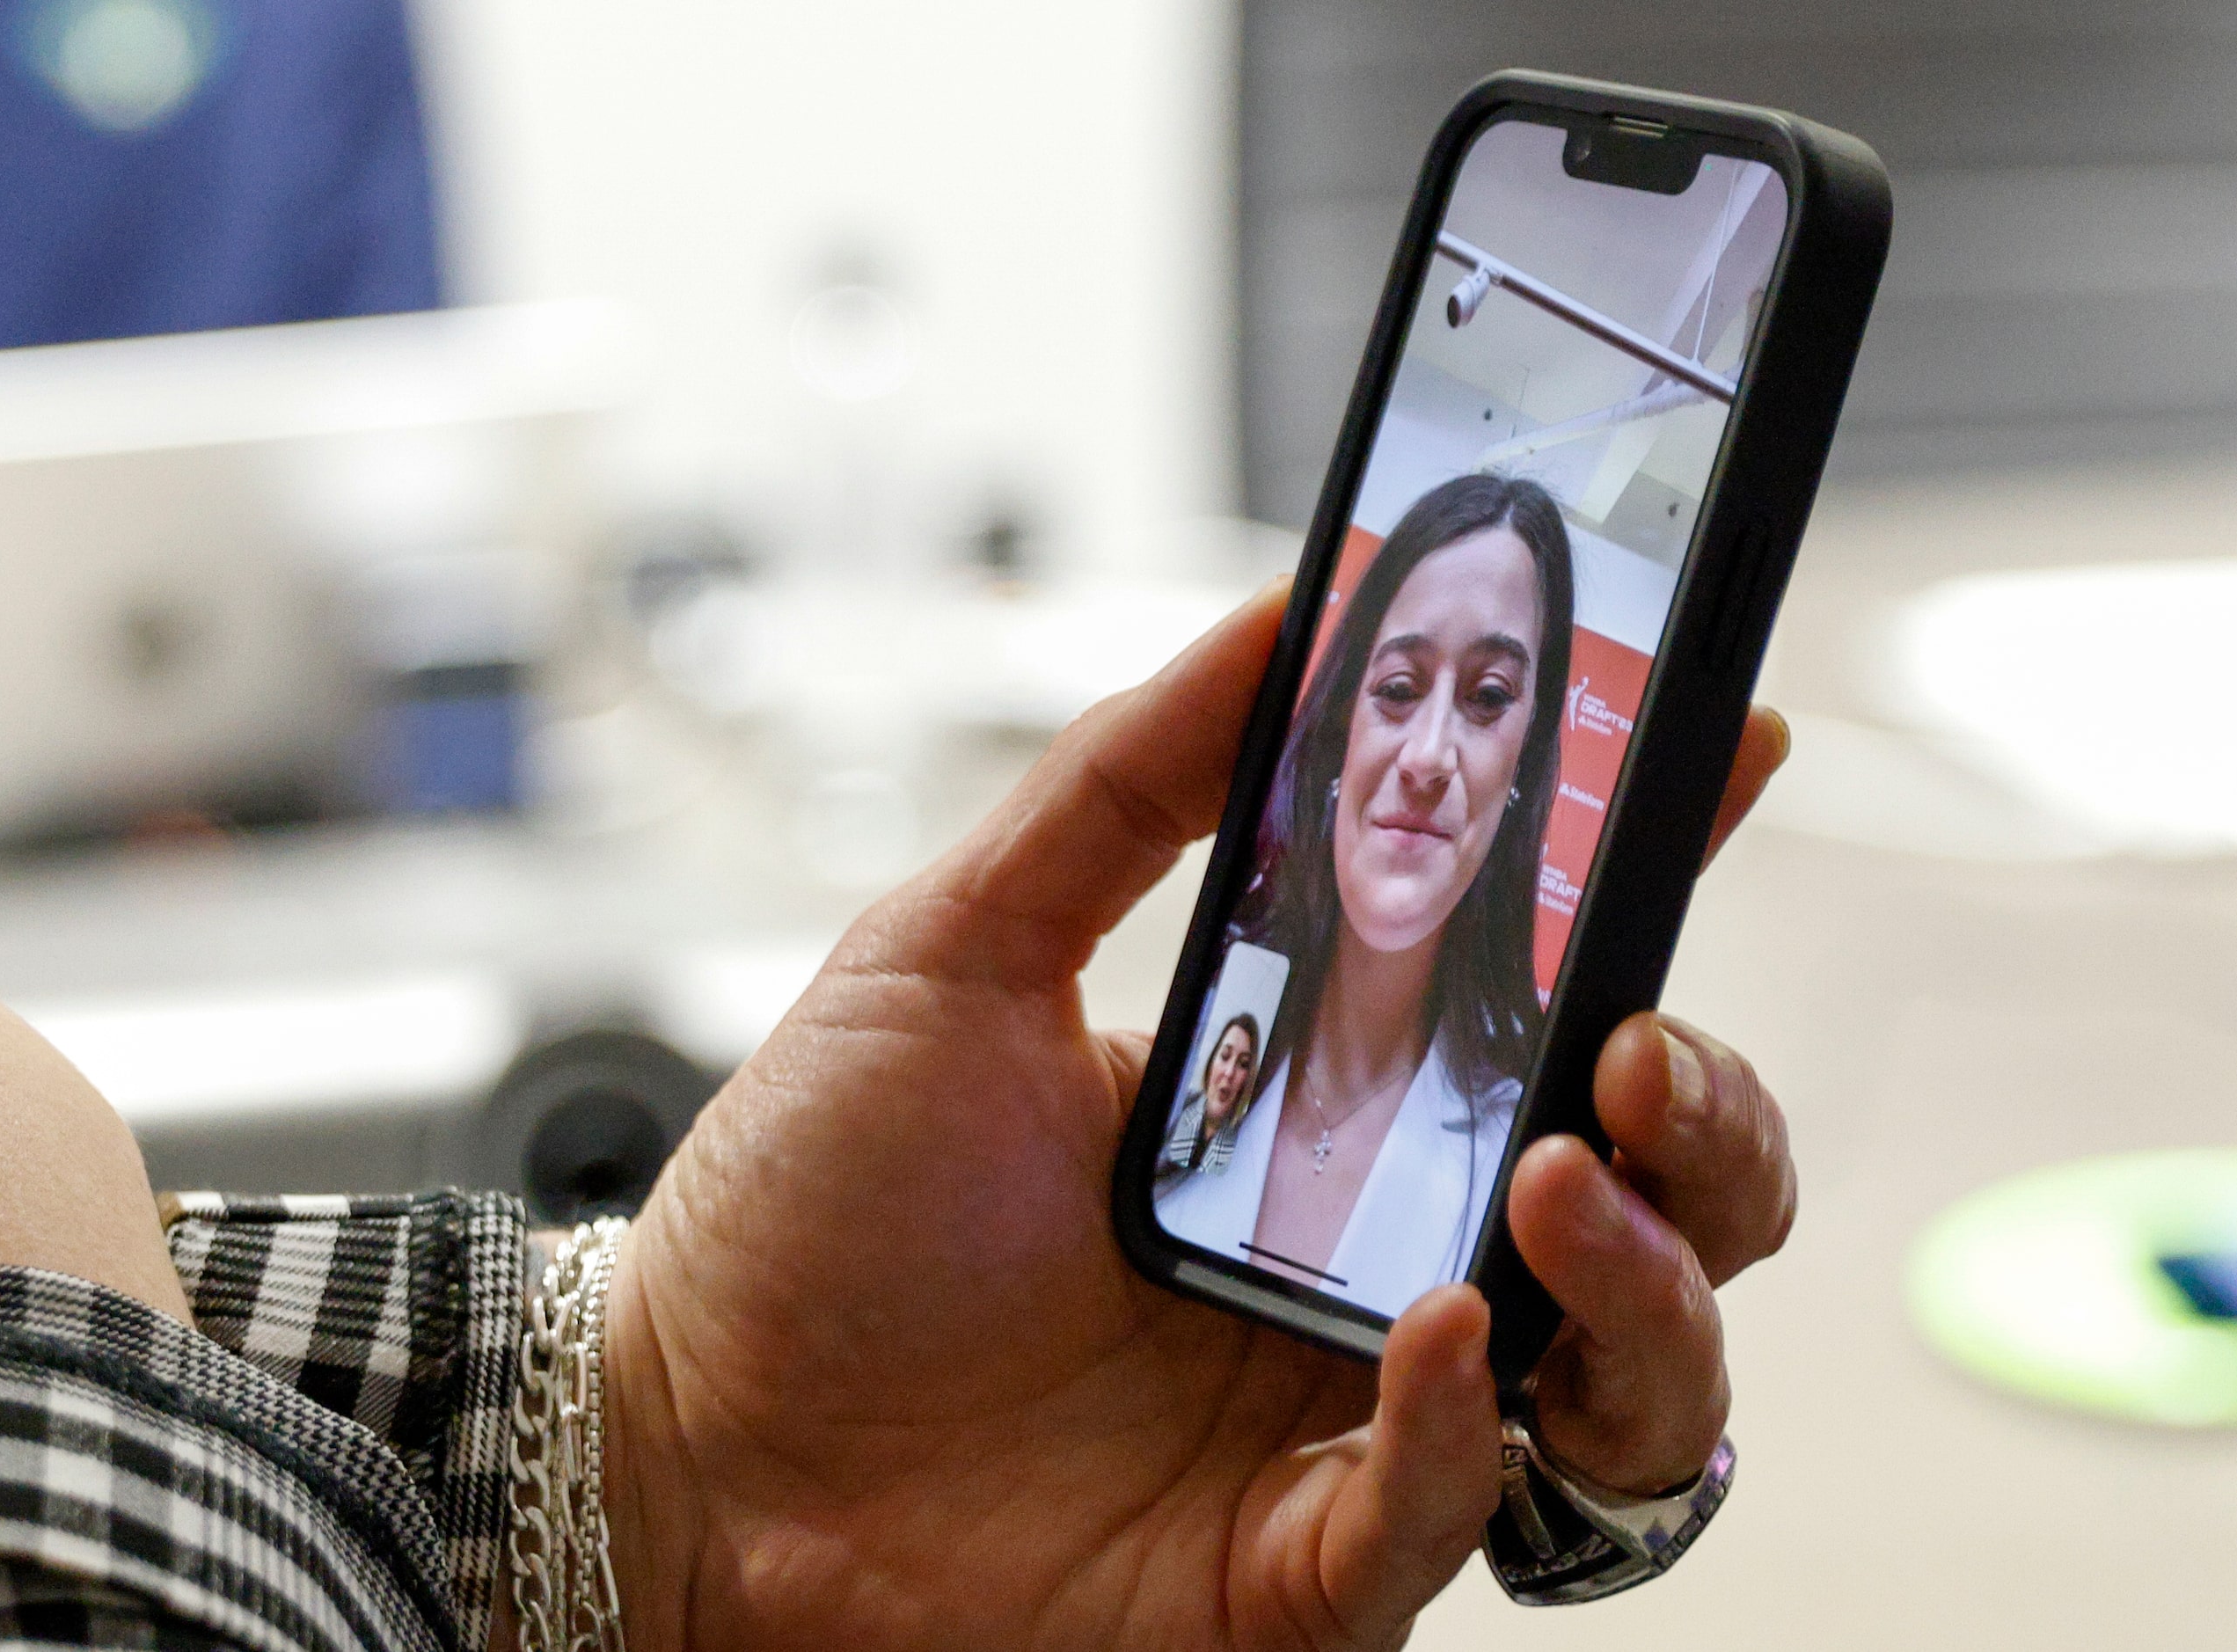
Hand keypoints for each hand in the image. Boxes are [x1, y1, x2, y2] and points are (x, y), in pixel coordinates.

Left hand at [601, 587, 1794, 1650]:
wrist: (682, 1437)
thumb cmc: (810, 1206)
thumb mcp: (953, 947)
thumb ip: (1125, 781)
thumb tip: (1283, 608)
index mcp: (1310, 1106)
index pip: (1536, 994)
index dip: (1653, 883)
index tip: (1719, 747)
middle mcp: (1360, 1261)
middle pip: (1652, 1203)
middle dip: (1715, 1123)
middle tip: (1646, 1045)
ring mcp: (1338, 1419)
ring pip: (1628, 1384)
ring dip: (1649, 1276)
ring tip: (1560, 1174)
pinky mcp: (1289, 1572)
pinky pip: (1453, 1515)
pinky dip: (1473, 1425)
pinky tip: (1436, 1329)